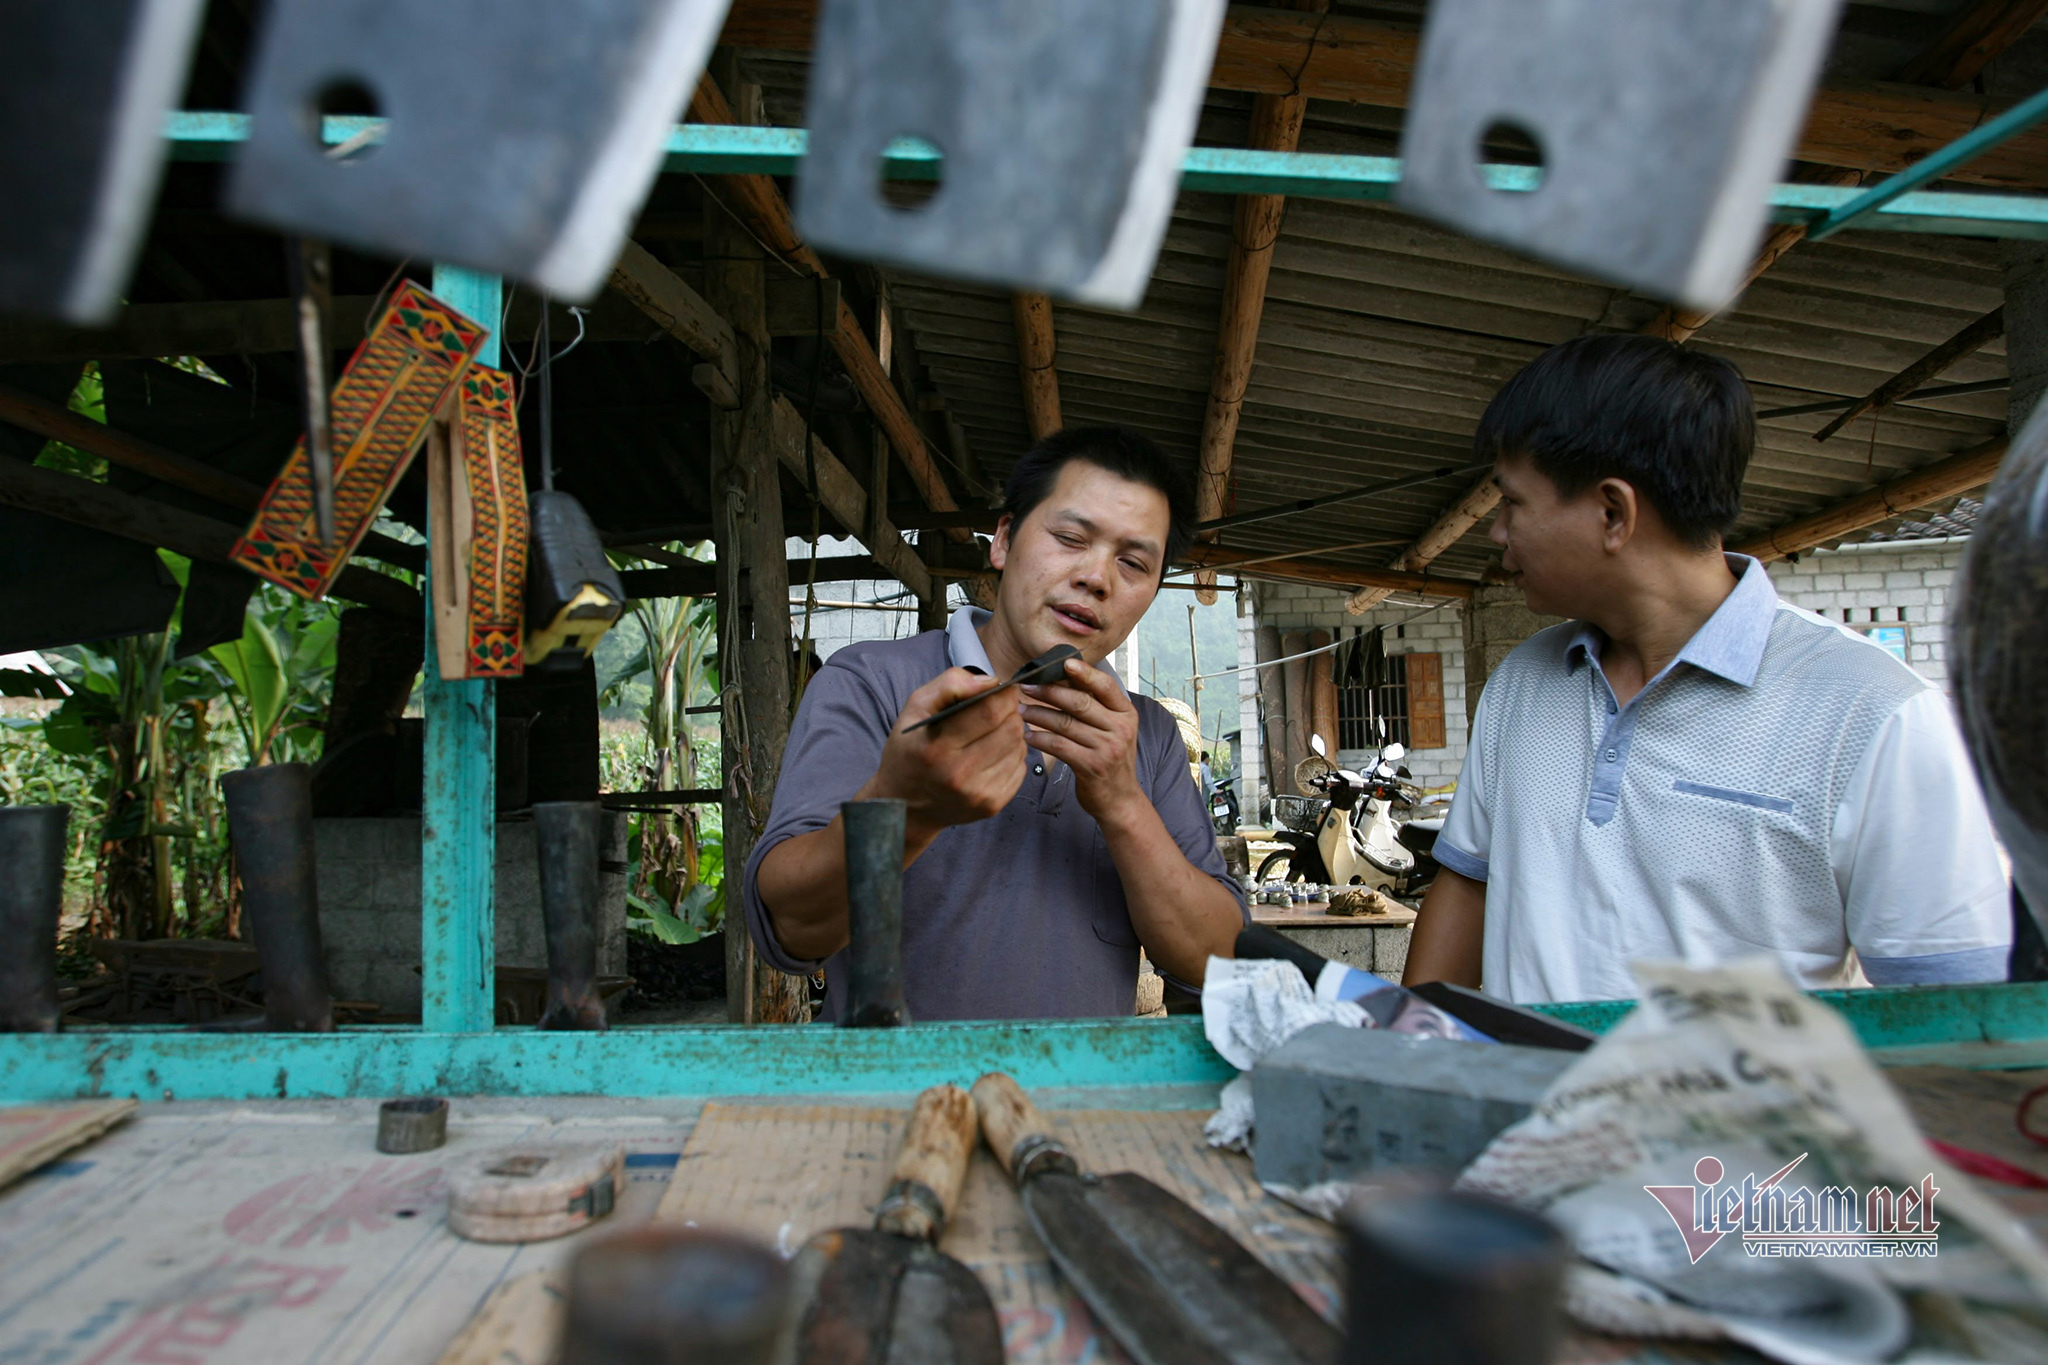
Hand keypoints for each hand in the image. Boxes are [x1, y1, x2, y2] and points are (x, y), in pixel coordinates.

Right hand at [861, 667, 1028, 846]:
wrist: (906, 806)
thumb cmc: (910, 750)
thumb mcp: (916, 708)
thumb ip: (950, 685)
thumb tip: (990, 681)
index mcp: (937, 748)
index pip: (990, 712)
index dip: (1004, 694)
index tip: (1001, 689)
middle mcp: (959, 775)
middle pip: (1011, 729)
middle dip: (1010, 712)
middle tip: (997, 710)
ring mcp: (978, 794)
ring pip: (1020, 747)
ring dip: (1012, 732)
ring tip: (992, 732)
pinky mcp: (992, 806)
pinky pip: (1021, 768)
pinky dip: (1012, 755)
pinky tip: (993, 754)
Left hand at [1021, 658, 1143, 822]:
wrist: (1120, 799)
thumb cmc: (1110, 759)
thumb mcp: (1113, 729)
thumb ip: (1096, 707)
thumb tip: (1066, 677)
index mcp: (1126, 713)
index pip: (1105, 686)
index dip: (1084, 672)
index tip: (1063, 663)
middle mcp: (1120, 728)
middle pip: (1079, 702)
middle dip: (1049, 692)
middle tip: (1026, 686)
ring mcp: (1107, 748)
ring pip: (1065, 723)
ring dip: (1038, 714)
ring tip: (1021, 709)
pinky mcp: (1091, 766)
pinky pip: (1059, 745)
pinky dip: (1039, 738)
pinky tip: (1027, 735)